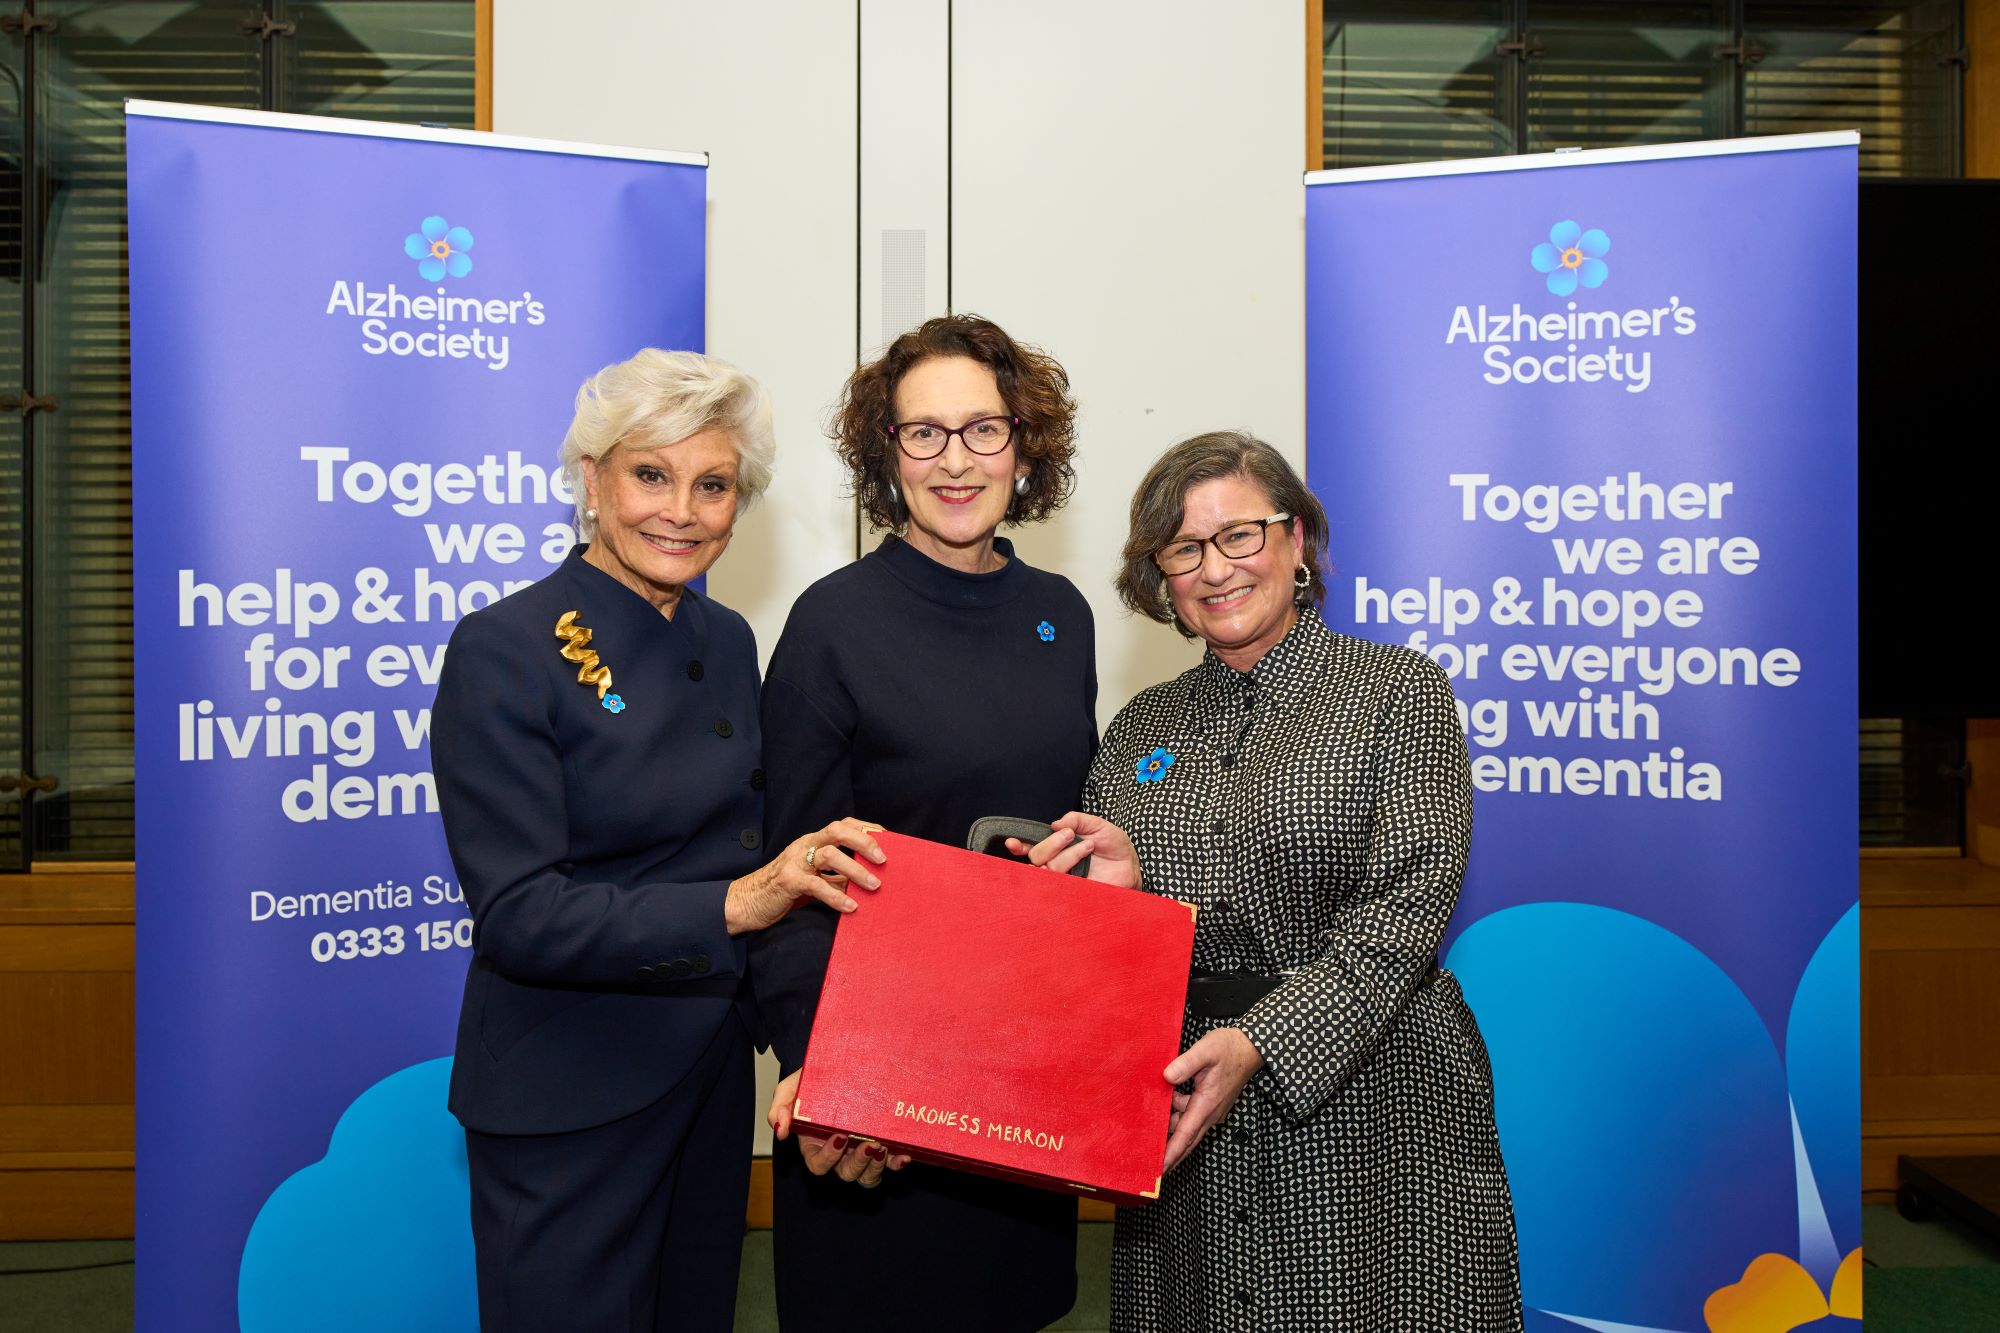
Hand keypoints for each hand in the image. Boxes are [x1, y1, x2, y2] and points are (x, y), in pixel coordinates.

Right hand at [725, 818, 885, 934]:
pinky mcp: (787, 881)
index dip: (865, 828)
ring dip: (855, 870)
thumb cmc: (784, 891)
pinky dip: (836, 895)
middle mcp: (804, 845)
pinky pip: (816, 885)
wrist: (746, 902)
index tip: (887, 838)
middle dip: (863, 841)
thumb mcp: (815, 880)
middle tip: (883, 860)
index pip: (842, 824)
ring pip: (828, 855)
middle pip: (837, 830)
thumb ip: (836, 877)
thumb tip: (868, 882)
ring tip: (874, 885)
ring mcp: (794, 861)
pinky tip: (851, 907)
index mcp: (812, 842)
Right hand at [769, 1069, 910, 1187]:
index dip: (828, 1157)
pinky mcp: (882, 1144)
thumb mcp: (790, 1088)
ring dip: (877, 1167)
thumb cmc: (811, 1079)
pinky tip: (903, 1155)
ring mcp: (861, 1149)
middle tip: (870, 1143)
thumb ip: (780, 1107)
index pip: (818, 1164)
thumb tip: (781, 1131)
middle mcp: (839, 1153)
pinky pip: (890, 1164)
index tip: (840, 1136)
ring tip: (883, 1147)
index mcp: (814, 1144)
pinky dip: (896, 1163)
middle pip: (847, 1174)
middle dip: (859, 1163)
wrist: (836, 1063)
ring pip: (868, 1176)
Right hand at [1005, 811, 1140, 888]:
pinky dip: (1068, 877)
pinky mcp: (1075, 893)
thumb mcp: (1097, 824)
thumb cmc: (1114, 845)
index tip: (1012, 842)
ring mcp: (1065, 880)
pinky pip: (1062, 889)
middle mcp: (1058, 863)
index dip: (1018, 846)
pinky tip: (1082, 865)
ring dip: (1067, 856)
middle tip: (1069, 834)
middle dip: (1050, 844)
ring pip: (1050, 870)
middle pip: (1037, 858)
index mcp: (1058, 847)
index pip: (1031, 848)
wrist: (1132, 864)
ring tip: (1088, 847)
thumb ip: (1077, 819)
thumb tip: (1055, 823)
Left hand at [1161, 1027, 1264, 1171]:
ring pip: (1186, 1126)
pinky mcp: (1210, 1104)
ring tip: (1148, 1124)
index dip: (1170, 1154)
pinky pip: (1190, 1116)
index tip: (1159, 1172)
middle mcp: (1209, 1113)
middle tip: (1149, 1168)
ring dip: (1169, 1127)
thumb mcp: (1205, 1050)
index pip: (1185, 1135)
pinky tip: (1166, 1100)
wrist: (1250, 1048)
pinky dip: (1176, 1114)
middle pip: (1186, 1141)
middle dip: (1169, 1155)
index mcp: (1206, 1104)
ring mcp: (1211, 1110)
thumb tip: (1166, 1077)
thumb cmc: (1229, 1048)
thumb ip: (1186, 1064)